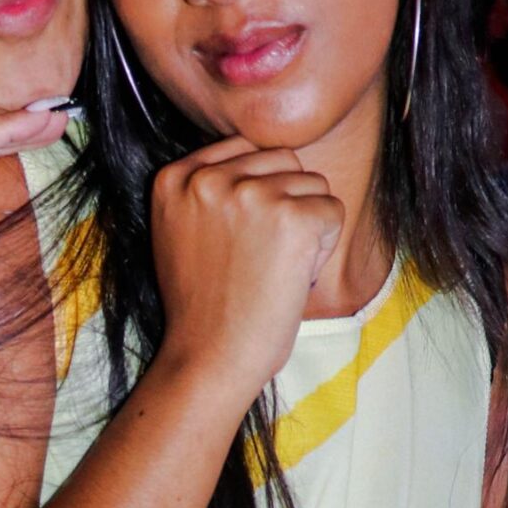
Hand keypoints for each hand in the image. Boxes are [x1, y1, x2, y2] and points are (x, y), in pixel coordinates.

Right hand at [150, 137, 343, 405]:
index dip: (258, 191)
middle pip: (282, 160)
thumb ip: (206, 192)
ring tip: (275, 267)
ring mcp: (250, 195)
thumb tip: (261, 159)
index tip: (243, 238)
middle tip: (263, 256)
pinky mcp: (291, 217)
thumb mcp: (180, 233)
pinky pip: (333, 210)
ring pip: (312, 183)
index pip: (245, 149)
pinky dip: (325, 247)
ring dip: (307, 224)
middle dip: (286, 203)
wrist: (208, 358)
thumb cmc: (201, 308)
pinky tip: (293, 276)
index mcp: (174, 178)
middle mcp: (208, 178)